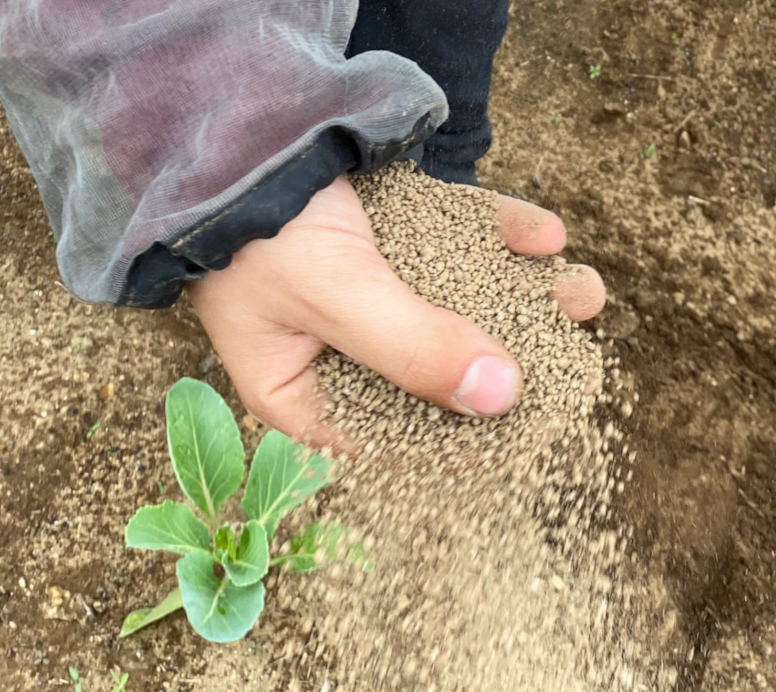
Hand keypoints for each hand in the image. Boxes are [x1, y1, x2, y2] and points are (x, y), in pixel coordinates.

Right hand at [188, 176, 604, 445]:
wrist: (226, 131)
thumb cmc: (254, 229)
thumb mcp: (333, 293)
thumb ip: (413, 347)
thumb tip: (502, 396)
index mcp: (311, 395)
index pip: (400, 439)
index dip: (470, 440)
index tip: (538, 427)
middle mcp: (346, 355)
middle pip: (440, 376)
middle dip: (512, 365)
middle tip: (575, 362)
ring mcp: (374, 297)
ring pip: (459, 310)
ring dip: (525, 300)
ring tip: (583, 292)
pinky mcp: (393, 242)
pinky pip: (457, 248)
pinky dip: (502, 240)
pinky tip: (545, 236)